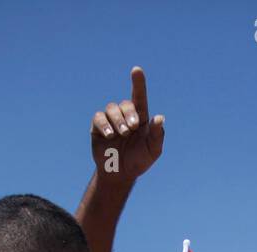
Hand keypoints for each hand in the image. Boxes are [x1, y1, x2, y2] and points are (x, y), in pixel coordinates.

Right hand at [90, 66, 164, 183]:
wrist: (120, 174)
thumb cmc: (139, 161)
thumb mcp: (153, 150)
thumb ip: (157, 135)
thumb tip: (159, 117)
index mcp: (140, 118)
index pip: (139, 96)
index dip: (138, 83)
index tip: (136, 70)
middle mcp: (124, 115)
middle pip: (125, 104)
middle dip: (129, 114)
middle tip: (131, 129)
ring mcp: (110, 120)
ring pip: (111, 108)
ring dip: (117, 120)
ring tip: (121, 134)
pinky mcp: (97, 128)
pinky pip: (98, 118)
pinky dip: (104, 124)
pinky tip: (109, 135)